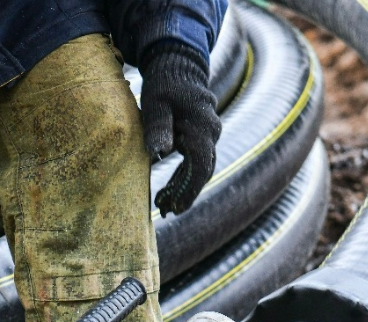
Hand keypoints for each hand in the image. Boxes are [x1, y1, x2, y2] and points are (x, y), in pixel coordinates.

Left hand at [140, 44, 221, 216]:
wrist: (177, 64)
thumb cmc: (164, 83)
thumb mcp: (156, 104)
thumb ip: (158, 128)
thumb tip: (159, 155)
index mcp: (202, 127)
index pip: (201, 166)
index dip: (189, 190)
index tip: (176, 208)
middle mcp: (211, 133)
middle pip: (202, 172)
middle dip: (185, 194)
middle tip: (165, 211)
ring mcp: (209, 134)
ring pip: (200, 168)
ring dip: (183, 188)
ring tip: (163, 204)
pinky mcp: (202, 136)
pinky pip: (196, 161)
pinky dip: (183, 177)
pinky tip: (168, 190)